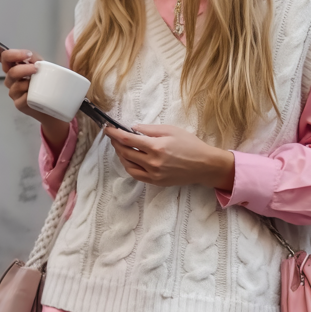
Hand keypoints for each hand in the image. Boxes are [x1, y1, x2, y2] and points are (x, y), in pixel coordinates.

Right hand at [0, 33, 68, 149]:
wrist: (54, 105)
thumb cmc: (45, 83)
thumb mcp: (42, 66)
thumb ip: (34, 58)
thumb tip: (28, 55)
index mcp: (13, 66)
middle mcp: (10, 78)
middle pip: (7, 66)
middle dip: (19, 61)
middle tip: (34, 65)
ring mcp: (13, 91)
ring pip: (15, 81)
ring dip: (27, 76)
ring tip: (37, 76)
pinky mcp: (18, 104)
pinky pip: (21, 97)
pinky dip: (29, 93)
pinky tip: (34, 93)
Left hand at [104, 123, 234, 192]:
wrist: (203, 165)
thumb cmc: (190, 145)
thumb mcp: (171, 130)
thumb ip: (150, 129)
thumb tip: (133, 129)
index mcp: (156, 146)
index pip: (128, 139)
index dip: (114, 134)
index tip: (107, 129)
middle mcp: (153, 162)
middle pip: (125, 152)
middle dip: (116, 143)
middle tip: (113, 137)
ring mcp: (154, 174)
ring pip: (128, 165)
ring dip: (121, 155)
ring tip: (121, 147)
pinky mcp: (156, 182)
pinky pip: (136, 175)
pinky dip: (129, 166)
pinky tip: (129, 159)